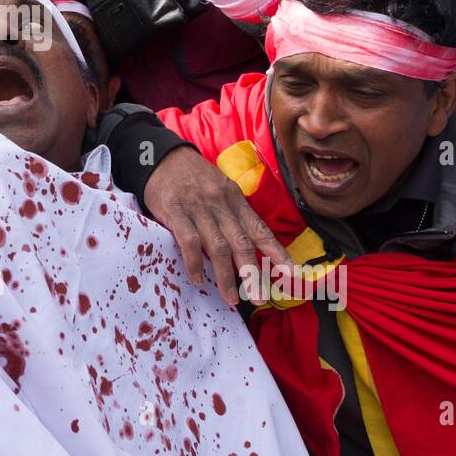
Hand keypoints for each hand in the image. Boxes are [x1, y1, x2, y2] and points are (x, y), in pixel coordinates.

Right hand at [142, 146, 294, 305]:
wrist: (162, 156)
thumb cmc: (193, 177)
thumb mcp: (219, 188)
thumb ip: (231, 214)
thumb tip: (246, 247)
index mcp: (235, 199)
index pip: (260, 230)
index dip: (277, 252)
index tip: (292, 273)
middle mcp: (221, 204)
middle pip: (242, 243)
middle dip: (253, 273)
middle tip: (261, 298)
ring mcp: (198, 207)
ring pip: (218, 247)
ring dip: (226, 276)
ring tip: (232, 298)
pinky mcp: (175, 211)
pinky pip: (189, 241)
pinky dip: (195, 262)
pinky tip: (198, 279)